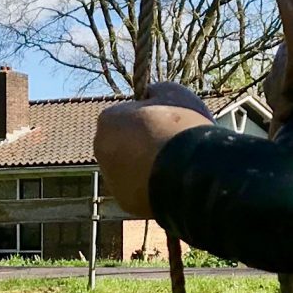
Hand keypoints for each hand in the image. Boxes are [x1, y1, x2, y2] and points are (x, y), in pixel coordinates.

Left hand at [95, 83, 210, 217]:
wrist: (191, 171)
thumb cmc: (181, 127)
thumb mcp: (174, 94)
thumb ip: (157, 90)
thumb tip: (150, 92)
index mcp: (108, 120)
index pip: (125, 115)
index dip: (147, 117)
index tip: (165, 121)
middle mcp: (101, 149)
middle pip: (123, 143)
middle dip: (141, 143)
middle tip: (169, 144)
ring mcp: (111, 178)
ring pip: (128, 168)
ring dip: (144, 166)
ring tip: (172, 165)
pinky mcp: (125, 201)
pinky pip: (137, 190)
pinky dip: (149, 187)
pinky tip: (169, 182)